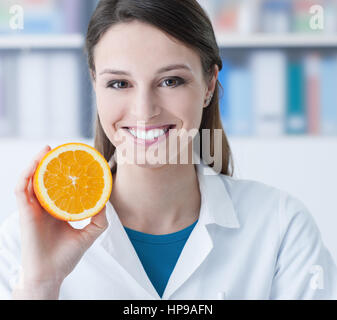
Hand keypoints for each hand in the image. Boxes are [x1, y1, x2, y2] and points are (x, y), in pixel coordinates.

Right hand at [13, 145, 108, 298]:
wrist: (51, 274)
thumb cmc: (67, 256)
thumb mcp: (89, 234)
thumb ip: (99, 218)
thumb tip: (105, 201)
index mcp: (57, 210)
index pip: (59, 186)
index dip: (65, 172)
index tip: (75, 159)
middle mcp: (44, 206)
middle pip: (44, 179)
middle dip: (49, 162)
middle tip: (60, 149)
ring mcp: (33, 209)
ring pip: (31, 180)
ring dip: (36, 163)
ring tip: (46, 150)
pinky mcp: (24, 213)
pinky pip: (21, 191)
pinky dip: (25, 177)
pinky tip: (34, 166)